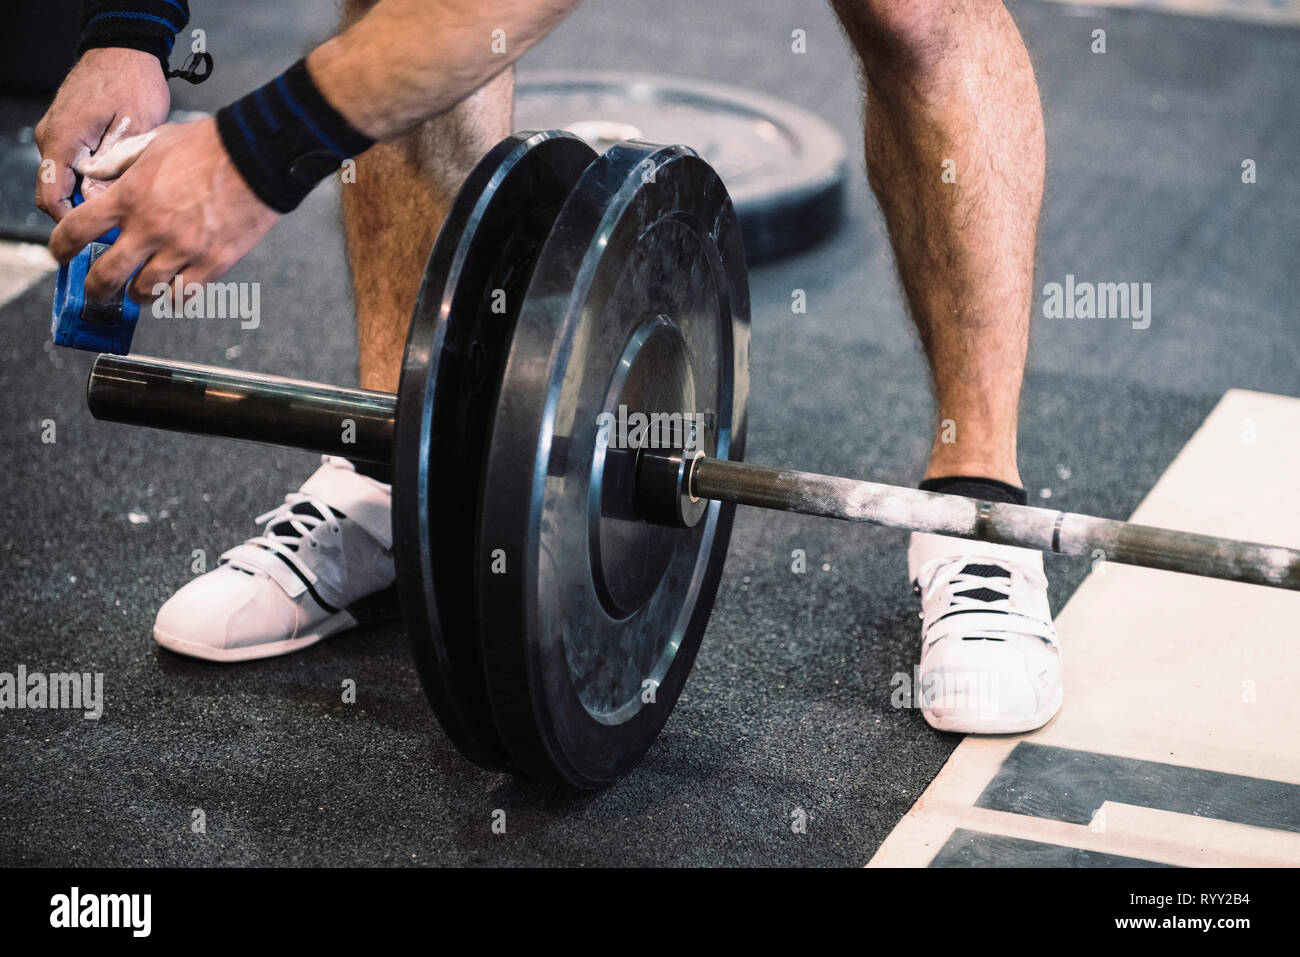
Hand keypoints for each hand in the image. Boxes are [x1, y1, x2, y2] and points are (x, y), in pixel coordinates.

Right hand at [35, 48, 170, 220]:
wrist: (125, 49)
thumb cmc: (132, 82)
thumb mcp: (132, 130)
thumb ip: (113, 169)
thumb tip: (99, 204)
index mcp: (63, 140)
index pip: (52, 197)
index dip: (72, 225)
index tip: (97, 240)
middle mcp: (53, 138)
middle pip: (56, 193)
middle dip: (82, 217)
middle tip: (115, 234)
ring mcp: (58, 134)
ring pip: (65, 181)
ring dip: (89, 200)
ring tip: (121, 215)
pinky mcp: (69, 132)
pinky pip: (72, 166)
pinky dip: (90, 182)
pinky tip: (119, 189)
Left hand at [48, 117, 280, 302]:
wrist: (257, 158)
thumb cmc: (208, 146)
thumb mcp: (155, 142)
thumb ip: (120, 161)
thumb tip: (92, 172)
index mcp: (130, 196)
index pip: (77, 230)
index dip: (61, 248)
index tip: (62, 255)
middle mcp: (151, 228)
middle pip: (107, 275)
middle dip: (96, 288)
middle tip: (97, 290)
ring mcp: (183, 250)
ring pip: (145, 291)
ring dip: (138, 294)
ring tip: (140, 290)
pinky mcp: (213, 263)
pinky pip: (184, 296)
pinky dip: (175, 298)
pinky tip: (174, 290)